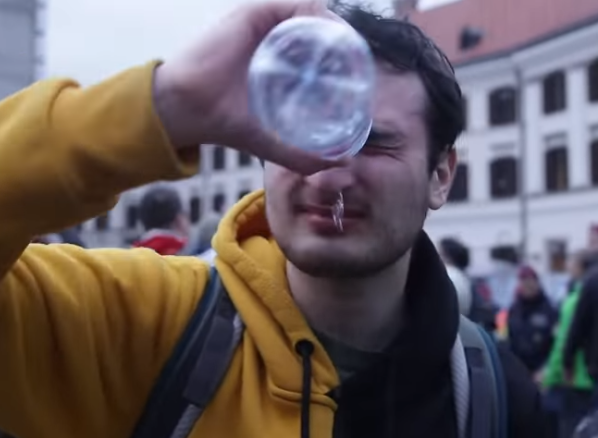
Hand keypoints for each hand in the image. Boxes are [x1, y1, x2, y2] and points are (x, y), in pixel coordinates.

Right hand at [153, 0, 342, 174]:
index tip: (362, 82)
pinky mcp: (256, 13)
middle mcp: (276, 43)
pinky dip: (319, 18)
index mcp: (280, 67)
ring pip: (315, 18)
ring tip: (352, 58)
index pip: (322, 57)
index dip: (346, 65)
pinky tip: (332, 41)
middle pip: (323, 36)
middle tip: (360, 72)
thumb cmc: (227, 123)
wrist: (189, 109)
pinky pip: (298, 6)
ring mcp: (267, 26)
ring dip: (338, 33)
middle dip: (346, 50)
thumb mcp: (273, 144)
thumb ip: (304, 155)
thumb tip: (343, 161)